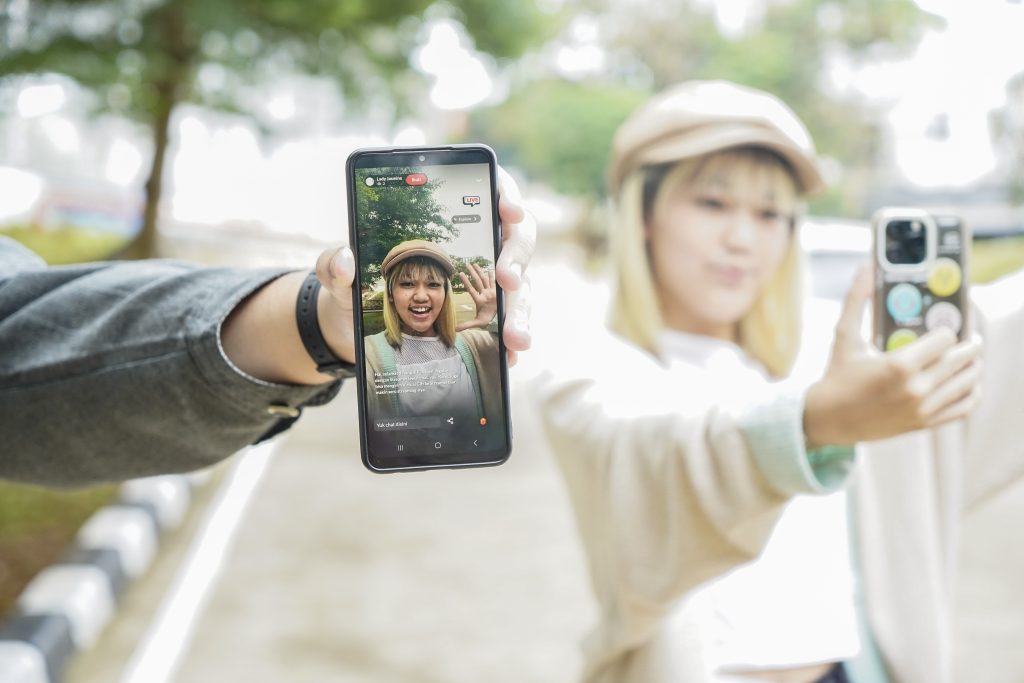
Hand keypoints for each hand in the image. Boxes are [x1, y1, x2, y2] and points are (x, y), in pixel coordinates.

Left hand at [316, 165, 534, 369]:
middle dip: (516, 259)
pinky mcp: (488, 313)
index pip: (489, 190)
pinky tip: (508, 356)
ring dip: (519, 311)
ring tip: (514, 339)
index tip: (508, 212)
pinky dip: (511, 338)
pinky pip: (508, 321)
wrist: (355, 327)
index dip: (506, 195)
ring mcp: (488, 279)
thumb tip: (347, 262)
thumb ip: (336, 263)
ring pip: (518, 287)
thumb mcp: (339, 274)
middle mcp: (479, 243)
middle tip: (507, 281)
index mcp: (450, 214)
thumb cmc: (353, 287)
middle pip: (516, 239)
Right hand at [803, 265, 982, 447]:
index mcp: (899, 364)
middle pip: (962, 358)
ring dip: (972, 366)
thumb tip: (865, 266)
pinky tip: (966, 383)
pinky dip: (971, 393)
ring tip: (967, 358)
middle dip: (968, 344)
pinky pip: (963, 407)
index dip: (946, 329)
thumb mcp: (844, 335)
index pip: (946, 338)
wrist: (829, 418)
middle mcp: (916, 388)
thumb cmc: (836, 374)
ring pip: (968, 381)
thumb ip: (856, 299)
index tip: (943, 327)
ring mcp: (923, 408)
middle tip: (967, 337)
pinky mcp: (924, 423)